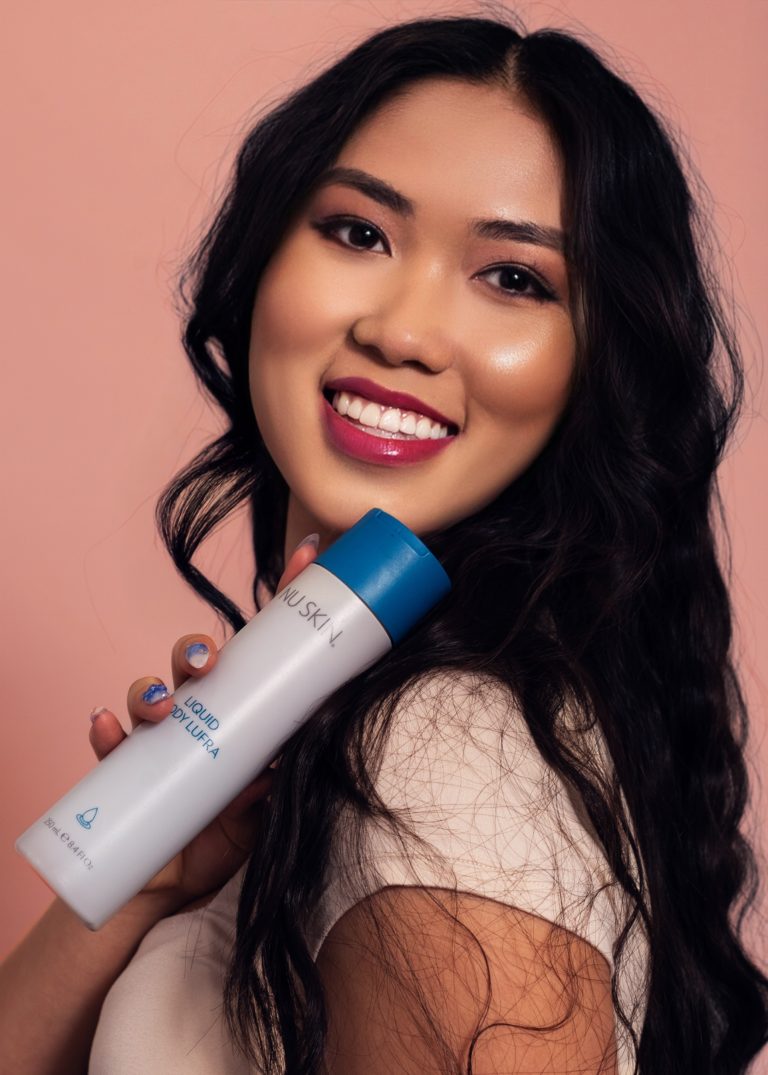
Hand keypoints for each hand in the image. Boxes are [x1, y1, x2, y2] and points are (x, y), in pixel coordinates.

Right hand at [87, 537, 318, 910]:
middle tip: (208, 662)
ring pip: (150, 692)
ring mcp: (162, 736)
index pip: (265, 642)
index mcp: (243, 705)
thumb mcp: (272, 804)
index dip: (285, 595)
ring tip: (162, 704)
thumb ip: (287, 777)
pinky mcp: (128, 769)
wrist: (178, 886)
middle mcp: (201, 711)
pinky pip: (112, 744)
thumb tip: (300, 754)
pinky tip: (109, 728)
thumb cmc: (229, 830)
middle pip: (195, 659)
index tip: (310, 555)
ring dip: (152, 689)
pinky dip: (108, 731)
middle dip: (198, 650)